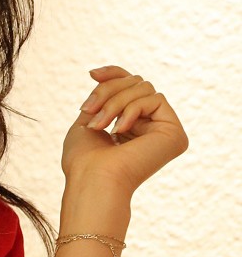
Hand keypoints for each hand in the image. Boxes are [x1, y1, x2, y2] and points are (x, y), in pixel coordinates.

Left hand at [61, 65, 188, 197]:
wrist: (91, 181)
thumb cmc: (82, 161)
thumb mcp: (88, 119)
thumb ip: (103, 98)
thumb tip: (105, 74)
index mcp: (130, 127)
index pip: (130, 87)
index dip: (114, 75)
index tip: (92, 74)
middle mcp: (149, 128)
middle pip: (135, 83)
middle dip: (108, 93)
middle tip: (88, 112)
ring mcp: (163, 132)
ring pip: (144, 88)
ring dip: (115, 103)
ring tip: (99, 126)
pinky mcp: (174, 134)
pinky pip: (155, 99)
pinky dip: (132, 110)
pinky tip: (119, 131)